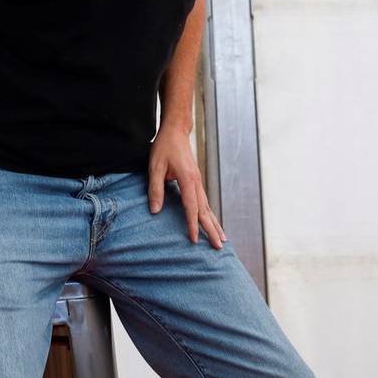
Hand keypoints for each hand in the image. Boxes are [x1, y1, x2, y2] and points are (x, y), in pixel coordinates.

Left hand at [147, 128, 224, 249]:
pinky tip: (212, 222)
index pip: (191, 207)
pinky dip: (210, 214)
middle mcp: (196, 182)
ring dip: (215, 224)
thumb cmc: (164, 146)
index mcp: (187, 179)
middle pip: (205, 210)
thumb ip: (155, 189)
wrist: (176, 130)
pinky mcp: (196, 181)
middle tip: (219, 247)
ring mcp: (198, 181)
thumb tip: (155, 211)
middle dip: (212, 230)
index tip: (194, 240)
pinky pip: (204, 201)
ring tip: (222, 239)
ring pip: (208, 207)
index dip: (192, 224)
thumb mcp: (155, 167)